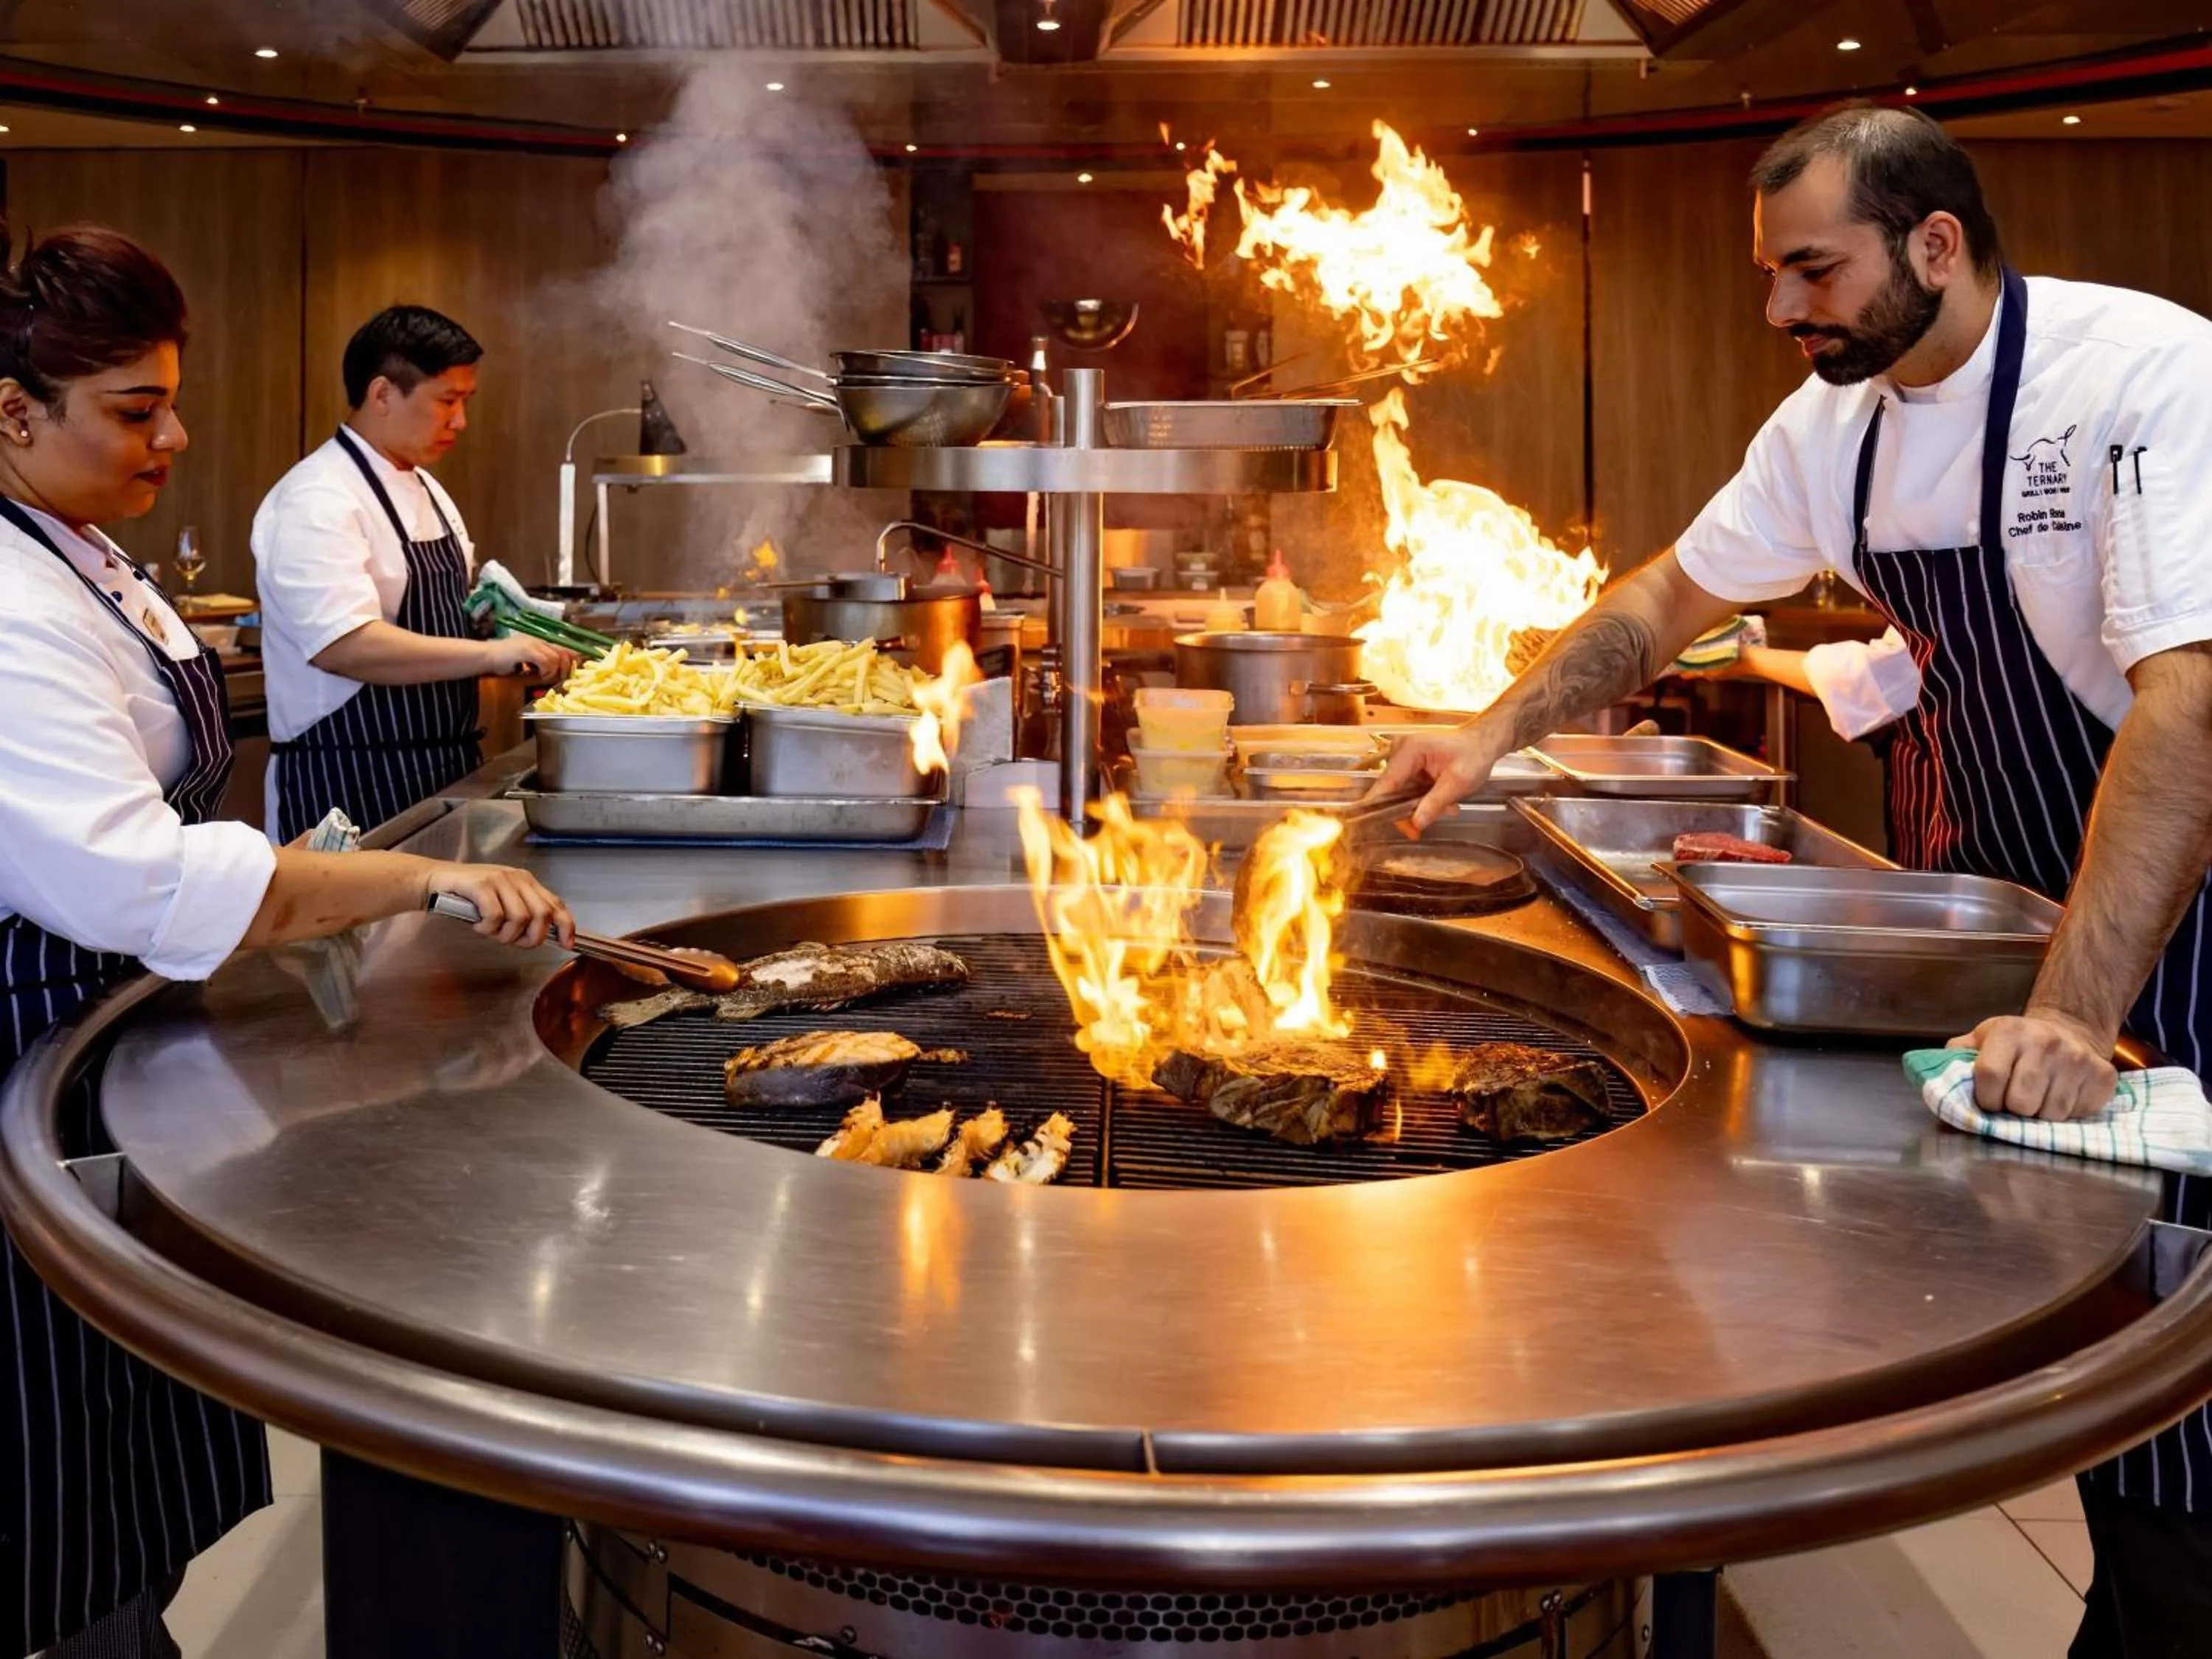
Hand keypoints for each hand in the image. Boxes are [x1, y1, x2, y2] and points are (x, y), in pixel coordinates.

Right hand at [422, 864, 574, 950]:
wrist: (434, 881)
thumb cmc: (468, 896)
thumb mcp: (502, 902)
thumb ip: (522, 914)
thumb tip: (541, 936)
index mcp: (526, 882)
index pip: (556, 904)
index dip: (566, 926)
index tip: (567, 944)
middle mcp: (517, 878)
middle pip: (542, 916)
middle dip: (529, 938)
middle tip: (510, 941)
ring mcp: (500, 880)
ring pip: (520, 919)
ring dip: (505, 935)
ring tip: (490, 931)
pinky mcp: (481, 885)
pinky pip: (496, 917)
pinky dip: (487, 928)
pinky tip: (478, 925)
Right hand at [483, 636, 578, 681]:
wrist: (486, 656)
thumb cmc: (504, 661)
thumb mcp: (527, 661)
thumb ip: (542, 663)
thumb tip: (558, 673)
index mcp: (540, 641)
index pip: (565, 647)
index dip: (574, 658)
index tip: (575, 669)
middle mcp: (539, 640)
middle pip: (564, 652)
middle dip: (565, 667)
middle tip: (558, 678)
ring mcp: (532, 643)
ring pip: (556, 657)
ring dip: (552, 670)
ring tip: (543, 676)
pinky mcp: (526, 650)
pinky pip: (545, 661)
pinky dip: (545, 670)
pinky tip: (538, 674)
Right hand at [1370, 722, 1509, 831]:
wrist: (1482, 742)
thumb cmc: (1474, 755)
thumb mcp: (1458, 783)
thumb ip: (1435, 803)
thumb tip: (1415, 824)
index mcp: (1409, 750)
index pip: (1386, 784)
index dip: (1381, 808)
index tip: (1381, 830)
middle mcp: (1400, 751)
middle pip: (1390, 791)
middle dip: (1409, 811)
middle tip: (1425, 827)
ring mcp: (1403, 757)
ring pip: (1399, 793)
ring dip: (1419, 806)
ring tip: (1447, 808)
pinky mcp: (1408, 764)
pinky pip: (1407, 789)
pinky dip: (1422, 799)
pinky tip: (1442, 801)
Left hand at [1947, 1011, 2117, 1120]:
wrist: (2067, 1030)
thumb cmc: (2015, 1043)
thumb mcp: (1981, 1040)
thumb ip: (1957, 1058)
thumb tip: (1937, 1082)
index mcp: (2009, 1031)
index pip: (1989, 1076)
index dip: (1985, 1098)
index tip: (1988, 1101)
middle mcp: (2046, 1041)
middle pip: (2021, 1102)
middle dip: (2013, 1109)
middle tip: (2014, 1100)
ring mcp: (2077, 1058)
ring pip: (2050, 1114)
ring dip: (2039, 1115)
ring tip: (2037, 1097)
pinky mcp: (2103, 1075)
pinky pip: (2077, 1114)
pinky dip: (2067, 1114)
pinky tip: (2062, 1095)